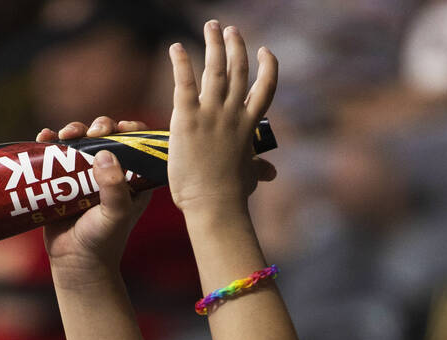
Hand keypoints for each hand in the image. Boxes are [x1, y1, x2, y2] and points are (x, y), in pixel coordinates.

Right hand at [35, 117, 151, 284]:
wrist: (76, 264)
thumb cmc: (102, 242)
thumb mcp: (114, 215)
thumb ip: (114, 187)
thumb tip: (104, 153)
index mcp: (132, 179)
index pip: (136, 143)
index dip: (129, 129)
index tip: (118, 128)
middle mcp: (110, 173)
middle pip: (106, 136)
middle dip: (98, 126)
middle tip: (90, 132)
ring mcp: (85, 176)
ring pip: (81, 141)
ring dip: (73, 130)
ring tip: (65, 134)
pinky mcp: (62, 181)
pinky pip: (56, 154)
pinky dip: (49, 142)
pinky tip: (44, 137)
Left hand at [168, 22, 277, 216]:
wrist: (213, 205)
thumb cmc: (231, 196)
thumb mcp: (249, 177)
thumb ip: (257, 168)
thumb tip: (270, 173)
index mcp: (248, 126)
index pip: (265, 87)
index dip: (267, 66)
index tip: (264, 50)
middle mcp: (233, 114)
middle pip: (238, 69)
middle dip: (235, 45)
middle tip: (229, 29)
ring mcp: (211, 114)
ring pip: (215, 68)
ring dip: (213, 43)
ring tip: (211, 26)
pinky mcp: (187, 119)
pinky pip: (184, 82)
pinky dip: (181, 62)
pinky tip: (176, 47)